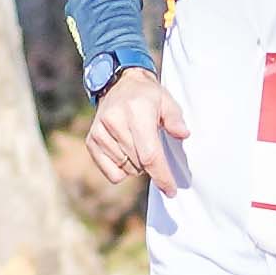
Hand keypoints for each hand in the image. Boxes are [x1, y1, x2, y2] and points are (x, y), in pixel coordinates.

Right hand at [83, 65, 187, 194]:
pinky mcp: (91, 141)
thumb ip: (176, 119)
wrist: (118, 84)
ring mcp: (100, 132)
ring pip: (126, 170)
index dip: (161, 175)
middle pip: (139, 165)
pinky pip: (111, 173)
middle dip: (151, 165)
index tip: (170, 190)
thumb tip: (183, 134)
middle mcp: (114, 121)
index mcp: (136, 112)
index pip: (149, 154)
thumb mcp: (167, 101)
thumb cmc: (147, 97)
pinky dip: (122, 169)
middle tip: (152, 146)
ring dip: (137, 165)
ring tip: (137, 143)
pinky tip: (126, 152)